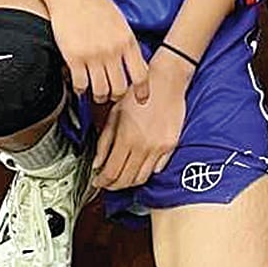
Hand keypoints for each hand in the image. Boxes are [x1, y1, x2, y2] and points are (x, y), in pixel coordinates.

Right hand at [45, 0, 149, 102]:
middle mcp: (113, 50)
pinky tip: (79, 84)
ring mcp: (94, 55)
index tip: (142, 100)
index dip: (143, 91)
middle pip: (120, 88)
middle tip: (109, 95)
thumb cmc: (93, 1)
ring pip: (100, 91)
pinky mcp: (74, 57)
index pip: (141, 74)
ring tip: (94, 92)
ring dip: (98, 96)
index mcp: (127, 40)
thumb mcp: (119, 20)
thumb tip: (130, 62)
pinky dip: (80, 89)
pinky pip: (80, 85)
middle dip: (115, 96)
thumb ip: (125, 42)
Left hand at [92, 50, 191, 191]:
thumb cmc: (139, 92)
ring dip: (129, 182)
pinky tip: (138, 167)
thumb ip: (105, 141)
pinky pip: (157, 168)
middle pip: (126, 180)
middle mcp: (144, 146)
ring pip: (142, 178)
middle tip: (107, 183)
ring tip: (121, 178)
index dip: (102, 181)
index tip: (98, 181)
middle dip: (113, 185)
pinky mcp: (171, 146)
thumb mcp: (114, 113)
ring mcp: (159, 148)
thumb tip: (97, 162)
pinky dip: (146, 172)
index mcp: (127, 137)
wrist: (166, 80)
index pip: (111, 172)